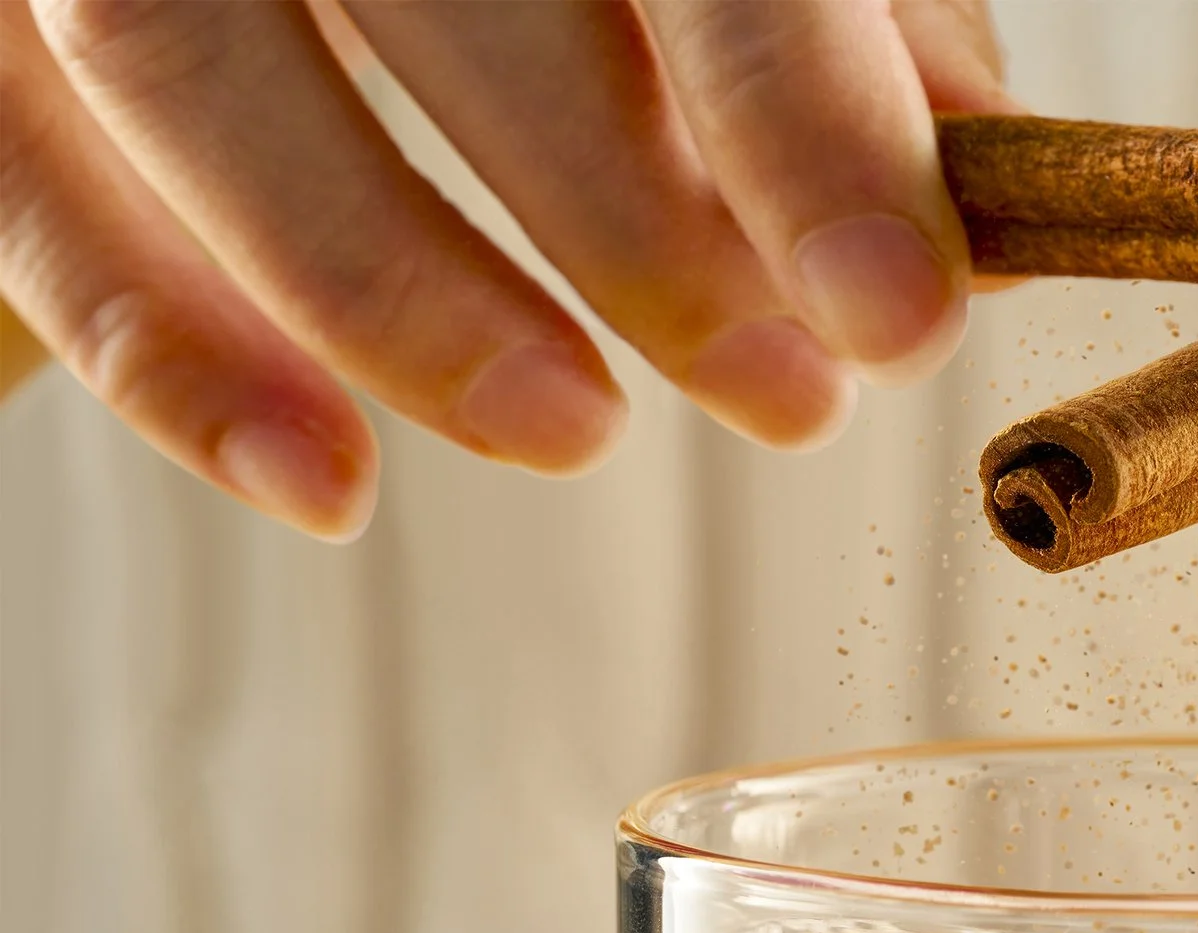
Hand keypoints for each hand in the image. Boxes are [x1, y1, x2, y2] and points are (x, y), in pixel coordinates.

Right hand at [0, 0, 1013, 539]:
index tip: (898, 314)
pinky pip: (14, 168)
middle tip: (786, 398)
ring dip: (397, 294)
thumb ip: (840, 14)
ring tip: (575, 432)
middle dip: (636, 228)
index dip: (799, 111)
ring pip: (182, 55)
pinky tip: (324, 485)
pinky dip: (158, 347)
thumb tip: (966, 197)